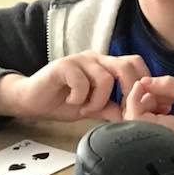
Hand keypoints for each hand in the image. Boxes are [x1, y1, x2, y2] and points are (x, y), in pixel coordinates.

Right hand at [2, 52, 149, 121]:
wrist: (31, 101)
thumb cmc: (63, 102)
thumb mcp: (93, 108)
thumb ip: (111, 108)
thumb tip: (134, 116)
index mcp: (106, 64)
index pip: (135, 63)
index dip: (142, 81)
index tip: (141, 103)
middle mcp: (96, 58)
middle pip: (126, 66)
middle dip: (127, 91)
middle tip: (119, 110)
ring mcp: (80, 60)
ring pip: (105, 78)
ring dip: (98, 100)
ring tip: (85, 109)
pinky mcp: (63, 66)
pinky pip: (82, 81)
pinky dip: (80, 97)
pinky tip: (72, 102)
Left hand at [123, 76, 173, 146]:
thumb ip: (168, 85)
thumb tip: (145, 81)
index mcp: (166, 134)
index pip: (135, 115)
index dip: (135, 95)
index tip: (145, 81)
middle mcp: (161, 141)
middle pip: (136, 118)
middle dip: (145, 98)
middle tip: (163, 89)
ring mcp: (162, 140)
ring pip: (143, 118)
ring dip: (151, 102)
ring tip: (170, 96)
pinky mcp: (165, 137)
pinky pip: (151, 121)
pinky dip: (156, 109)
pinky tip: (169, 103)